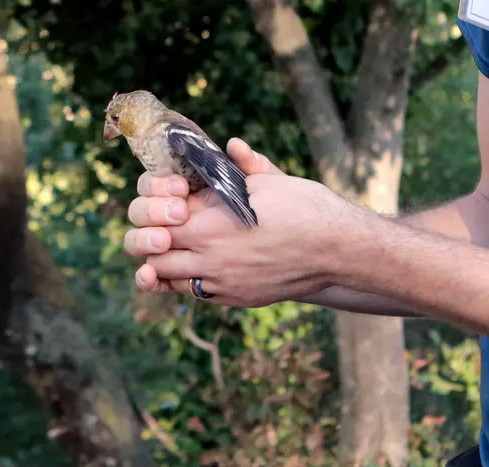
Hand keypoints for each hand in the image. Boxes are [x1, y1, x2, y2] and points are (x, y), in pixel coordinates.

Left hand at [124, 138, 360, 306]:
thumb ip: (243, 166)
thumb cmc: (308, 209)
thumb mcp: (272, 180)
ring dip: (165, 262)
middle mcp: (209, 258)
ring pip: (168, 279)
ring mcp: (222, 283)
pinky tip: (203, 265)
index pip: (153, 220)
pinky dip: (190, 279)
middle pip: (150, 254)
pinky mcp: (237, 298)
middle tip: (165, 226)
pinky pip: (197, 293)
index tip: (172, 200)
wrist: (339, 250)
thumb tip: (233, 146)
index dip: (155, 208)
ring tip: (177, 248)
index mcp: (209, 223)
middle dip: (149, 238)